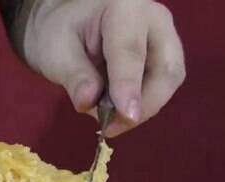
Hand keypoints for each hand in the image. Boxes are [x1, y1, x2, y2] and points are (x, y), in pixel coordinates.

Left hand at [21, 0, 185, 136]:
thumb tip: (89, 102)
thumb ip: (74, 76)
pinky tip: (117, 113)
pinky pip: (161, 86)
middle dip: (144, 104)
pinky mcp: (164, 57)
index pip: (130, 50)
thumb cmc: (60, 34)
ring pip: (169, 80)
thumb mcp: (56, 52)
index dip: (128, 85)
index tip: (126, 115)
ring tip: (110, 122)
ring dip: (143, 108)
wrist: (67, 26)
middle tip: (112, 127)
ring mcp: (164, 37)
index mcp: (124, 7)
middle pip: (165, 69)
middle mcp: (153, 19)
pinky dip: (142, 105)